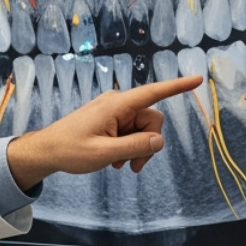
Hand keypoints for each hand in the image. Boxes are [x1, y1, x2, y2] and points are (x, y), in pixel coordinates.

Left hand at [4, 75, 201, 190]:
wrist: (46, 152)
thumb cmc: (70, 150)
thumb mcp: (105, 154)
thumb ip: (135, 147)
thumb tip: (159, 142)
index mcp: (116, 105)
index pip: (153, 93)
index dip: (177, 87)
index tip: (198, 79)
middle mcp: (117, 104)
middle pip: (152, 120)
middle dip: (148, 144)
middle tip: (134, 167)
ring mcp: (113, 112)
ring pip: (143, 129)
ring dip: (137, 149)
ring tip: (120, 166)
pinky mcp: (110, 120)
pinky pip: (131, 132)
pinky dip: (128, 147)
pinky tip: (116, 162)